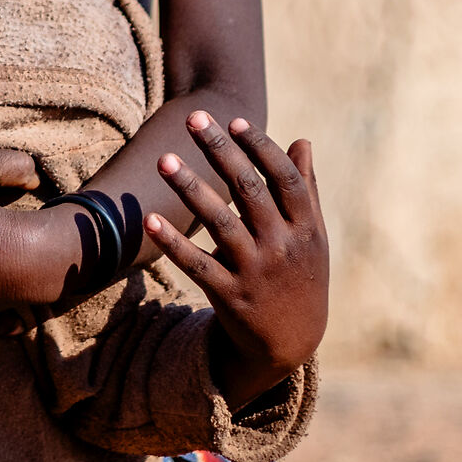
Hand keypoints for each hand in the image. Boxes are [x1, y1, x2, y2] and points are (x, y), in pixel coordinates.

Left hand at [146, 112, 328, 409]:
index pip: (285, 178)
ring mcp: (256, 272)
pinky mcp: (229, 295)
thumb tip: (302, 140)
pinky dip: (173, 243)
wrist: (291, 343)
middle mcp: (283, 247)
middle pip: (249, 190)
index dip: (261, 147)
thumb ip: (306, 189)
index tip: (234, 119)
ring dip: (191, 189)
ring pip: (220, 223)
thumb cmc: (299, 274)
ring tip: (163, 159)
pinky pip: (196, 265)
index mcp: (307, 228)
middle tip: (193, 118)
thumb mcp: (312, 236)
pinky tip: (149, 219)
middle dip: (220, 150)